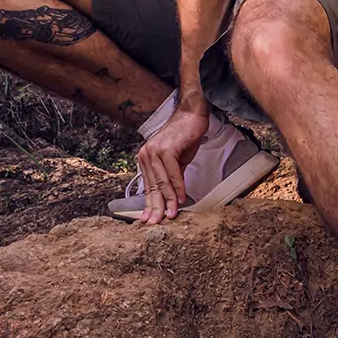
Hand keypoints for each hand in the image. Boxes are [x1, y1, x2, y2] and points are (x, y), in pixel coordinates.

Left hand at [135, 103, 209, 224]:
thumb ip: (171, 177)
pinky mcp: (166, 149)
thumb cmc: (185, 136)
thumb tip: (171, 196)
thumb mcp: (177, 161)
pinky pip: (172, 174)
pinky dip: (178, 187)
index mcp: (145, 157)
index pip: (148, 185)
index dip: (150, 203)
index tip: (151, 219)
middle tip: (157, 223)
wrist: (192, 114)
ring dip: (169, 200)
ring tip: (172, 214)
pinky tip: (182, 198)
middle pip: (152, 186)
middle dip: (156, 207)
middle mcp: (146, 154)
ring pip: (161, 182)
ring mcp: (155, 151)